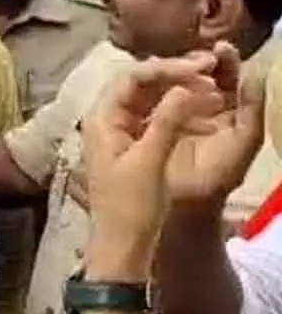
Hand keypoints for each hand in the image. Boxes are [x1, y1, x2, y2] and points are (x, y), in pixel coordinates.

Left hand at [83, 51, 225, 274]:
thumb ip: (166, 121)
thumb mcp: (149, 161)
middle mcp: (105, 120)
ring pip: (148, 99)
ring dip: (178, 92)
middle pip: (139, 84)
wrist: (121, 247)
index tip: (201, 66)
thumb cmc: (131, 207)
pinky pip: (154, 117)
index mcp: (101, 119)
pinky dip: (177, 112)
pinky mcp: (132, 147)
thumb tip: (183, 86)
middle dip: (174, 75)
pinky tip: (203, 114)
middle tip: (210, 69)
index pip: (131, 77)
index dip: (166, 68)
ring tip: (212, 89)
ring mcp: (118, 133)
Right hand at [164, 42, 267, 212]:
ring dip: (174, 72)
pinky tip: (152, 82)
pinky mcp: (148, 120)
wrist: (185, 207)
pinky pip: (151, 97)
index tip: (219, 47)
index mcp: (225, 110)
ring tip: (174, 67)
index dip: (223, 60)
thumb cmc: (217, 177)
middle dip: (196, 61)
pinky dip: (153, 87)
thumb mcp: (244, 142)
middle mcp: (199, 106)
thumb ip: (253, 108)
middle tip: (194, 56)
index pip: (225, 77)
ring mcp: (172, 112)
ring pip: (173, 81)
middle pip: (197, 74)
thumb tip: (256, 72)